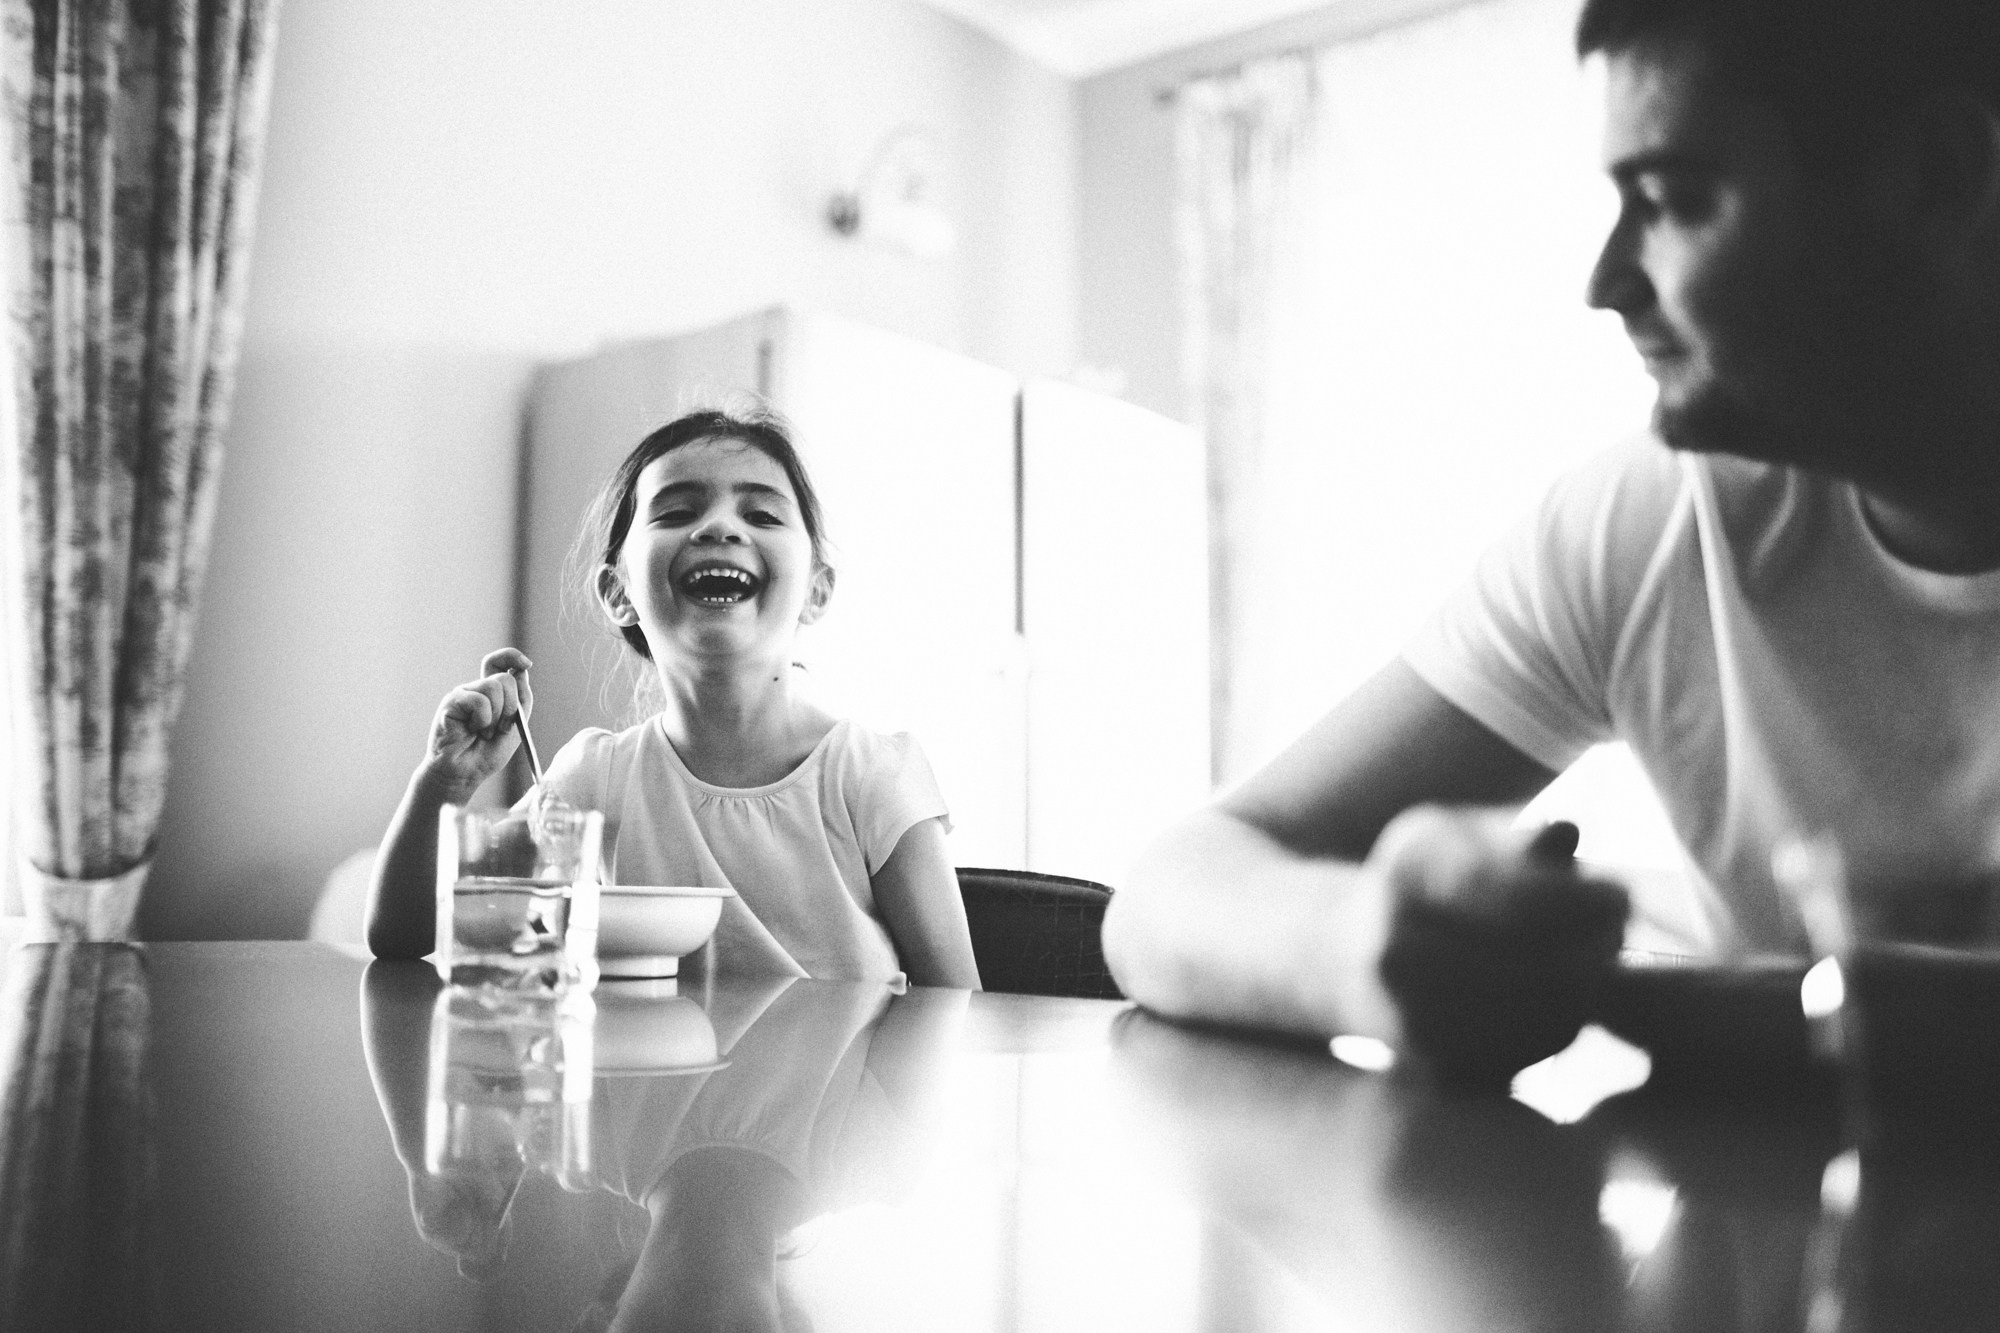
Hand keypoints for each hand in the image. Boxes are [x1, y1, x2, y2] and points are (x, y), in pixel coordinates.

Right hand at [421, 648, 532, 800]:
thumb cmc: (486, 753)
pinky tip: (472, 731)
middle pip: (505, 678)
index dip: (512, 657)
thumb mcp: (515, 726)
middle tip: (500, 729)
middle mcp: (475, 689)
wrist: (464, 773)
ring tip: (485, 733)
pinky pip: (480, 701)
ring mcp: (463, 694)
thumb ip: (521, 700)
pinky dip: (483, 720)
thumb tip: (521, 671)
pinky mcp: (452, 702)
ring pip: (494, 687)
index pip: (499, 663)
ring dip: (497, 717)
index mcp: (490, 693)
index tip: (527, 665)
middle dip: (511, 707)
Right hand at [1368, 807, 1627, 1089]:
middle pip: (1530, 960)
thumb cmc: (1428, 880)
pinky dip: (1558, 1025)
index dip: (1581, 900)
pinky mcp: (1429, 1060)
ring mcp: (1406, 1010)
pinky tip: (1564, 997)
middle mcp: (1394, 944)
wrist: (1344, 954)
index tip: (1621, 894)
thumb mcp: (1459, 838)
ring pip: (1534, 1013)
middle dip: (1592, 946)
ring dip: (1583, 988)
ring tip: (1596, 961)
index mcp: (1408, 872)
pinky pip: (1522, 1051)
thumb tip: (1568, 832)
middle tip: (1618, 932)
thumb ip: (1516, 836)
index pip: (1511, 894)